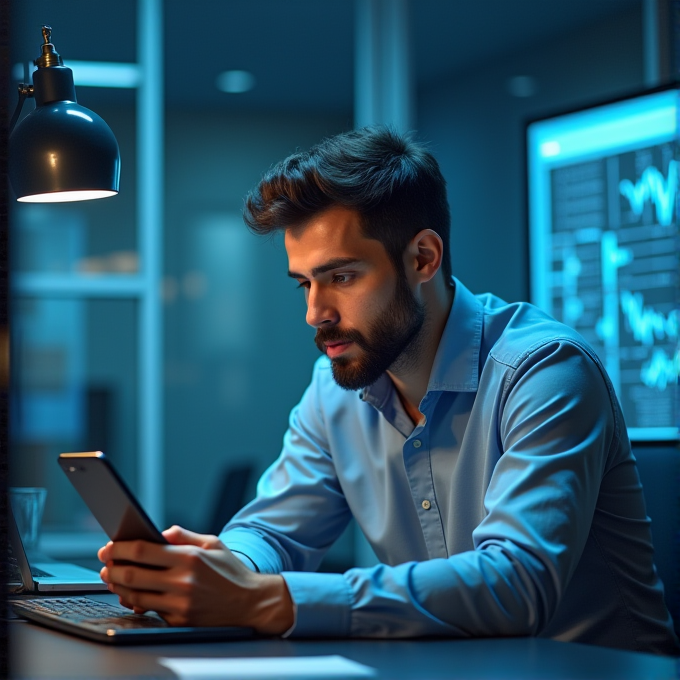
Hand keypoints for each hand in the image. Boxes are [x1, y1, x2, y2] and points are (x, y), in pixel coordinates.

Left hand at [97, 525, 293, 633]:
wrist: (250, 602)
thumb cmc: (230, 571)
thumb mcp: (212, 543)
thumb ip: (183, 535)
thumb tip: (159, 532)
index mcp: (189, 557)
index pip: (141, 551)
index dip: (119, 549)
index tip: (108, 547)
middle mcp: (182, 581)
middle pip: (132, 575)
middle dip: (112, 568)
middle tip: (105, 564)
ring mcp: (180, 604)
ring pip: (135, 596)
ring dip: (119, 587)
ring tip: (114, 578)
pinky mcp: (179, 621)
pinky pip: (150, 611)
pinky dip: (137, 602)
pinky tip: (132, 595)